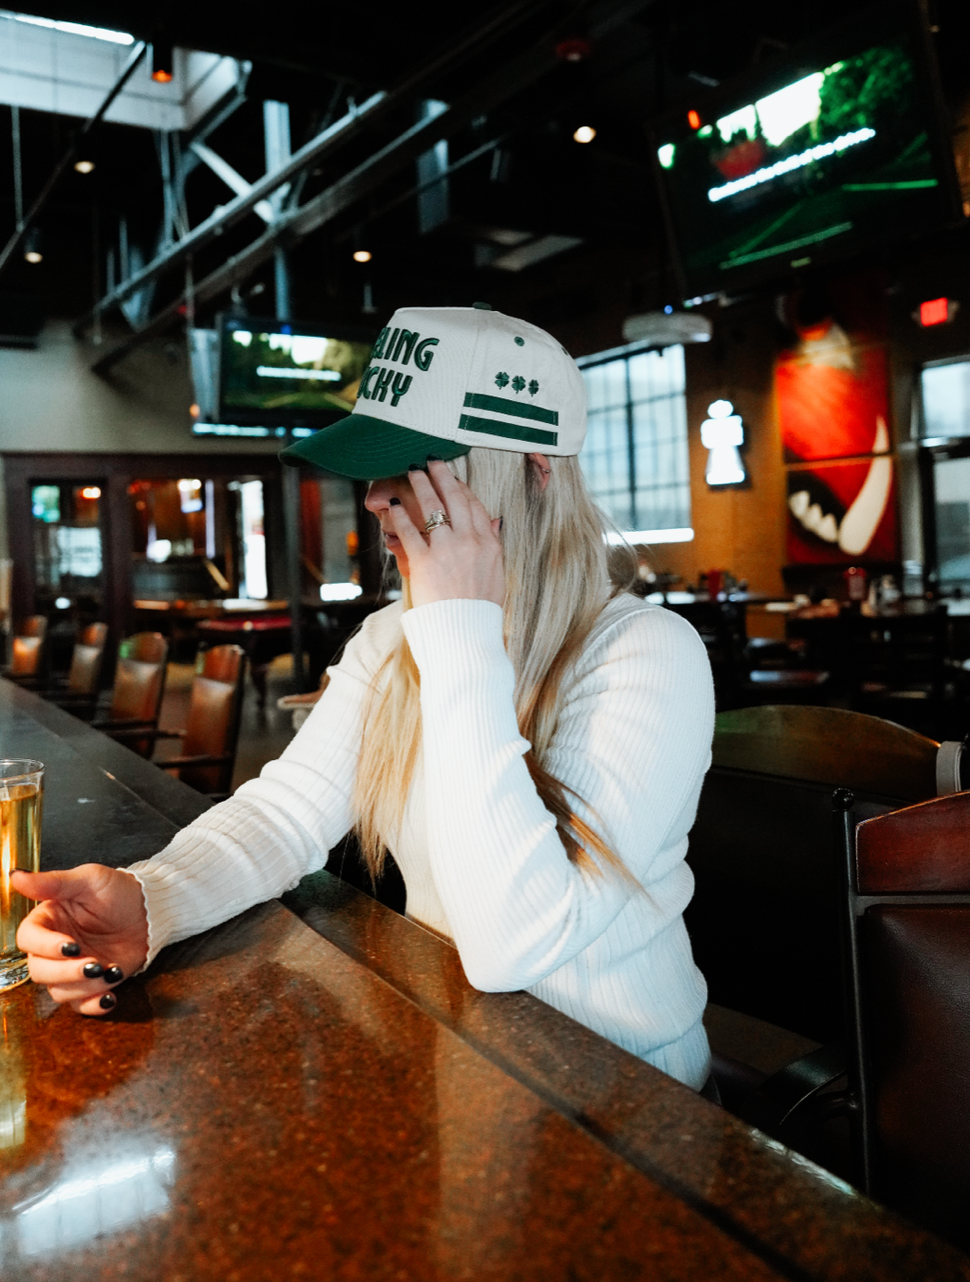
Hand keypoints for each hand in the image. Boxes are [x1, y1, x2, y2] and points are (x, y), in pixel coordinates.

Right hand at [12, 865, 148, 1016]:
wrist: (150, 910)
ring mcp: (71, 969)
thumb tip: (16, 876)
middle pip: (39, 971)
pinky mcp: (90, 984)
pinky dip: (93, 1006)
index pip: (28, 939)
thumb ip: (52, 882)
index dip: (45, 946)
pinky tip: (110, 997)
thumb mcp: (88, 879)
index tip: (71, 946)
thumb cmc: (118, 891)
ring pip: (59, 991)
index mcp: (48, 920)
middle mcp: (53, 948)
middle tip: (95, 963)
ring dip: (84, 986)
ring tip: (111, 971)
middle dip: (66, 972)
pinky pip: (81, 1006)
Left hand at [388, 458, 504, 608]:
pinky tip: (393, 506)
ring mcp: (447, 549)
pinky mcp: (424, 561)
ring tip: (412, 471)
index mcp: (489, 544)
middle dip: (441, 475)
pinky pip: (410, 531)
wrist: (466, 631)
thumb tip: (494, 521)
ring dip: (420, 485)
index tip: (453, 478)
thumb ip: (493, 543)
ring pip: (432, 507)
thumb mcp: (497, 573)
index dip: (462, 487)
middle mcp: (469, 541)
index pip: (474, 505)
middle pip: (454, 497)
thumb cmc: (481, 607)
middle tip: (431, 460)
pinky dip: (400, 516)